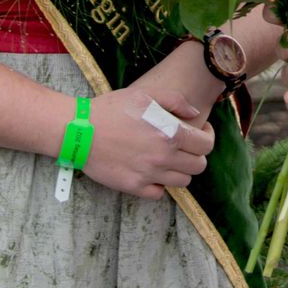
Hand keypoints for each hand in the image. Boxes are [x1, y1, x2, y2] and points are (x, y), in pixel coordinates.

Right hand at [81, 86, 213, 198]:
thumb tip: (195, 116)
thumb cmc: (112, 108)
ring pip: (183, 182)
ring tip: (168, 158)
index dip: (207, 137)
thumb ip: (176, 101)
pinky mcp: (134, 187)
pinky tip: (152, 171)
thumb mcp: (146, 94)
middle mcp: (163, 157)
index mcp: (171, 133)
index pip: (206, 145)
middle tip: (185, 146)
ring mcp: (149, 174)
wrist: (80, 130)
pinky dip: (160, 185)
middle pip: (198, 166)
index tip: (200, 132)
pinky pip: (159, 193)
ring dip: (180, 170)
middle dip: (196, 155)